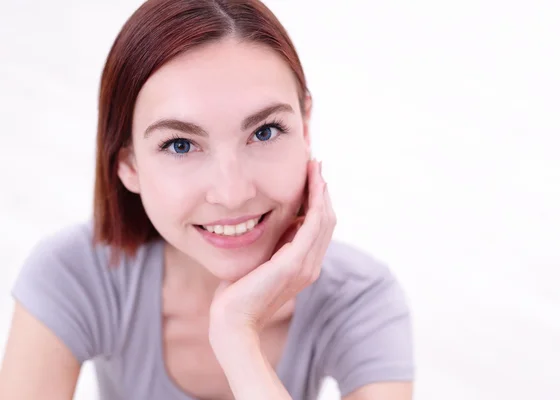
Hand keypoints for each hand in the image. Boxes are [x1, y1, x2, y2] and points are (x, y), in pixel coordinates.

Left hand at [208, 159, 335, 339]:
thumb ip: (271, 245)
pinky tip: (312, 182)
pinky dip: (316, 200)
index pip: (318, 227)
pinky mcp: (296, 262)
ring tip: (314, 166)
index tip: (310, 176)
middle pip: (327, 219)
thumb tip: (273, 223)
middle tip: (315, 163)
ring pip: (325, 218)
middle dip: (322, 189)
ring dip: (321, 189)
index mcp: (303, 265)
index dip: (317, 199)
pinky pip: (315, 223)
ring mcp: (306, 264)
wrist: (232, 320)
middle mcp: (311, 264)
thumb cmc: (238, 292)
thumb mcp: (259, 262)